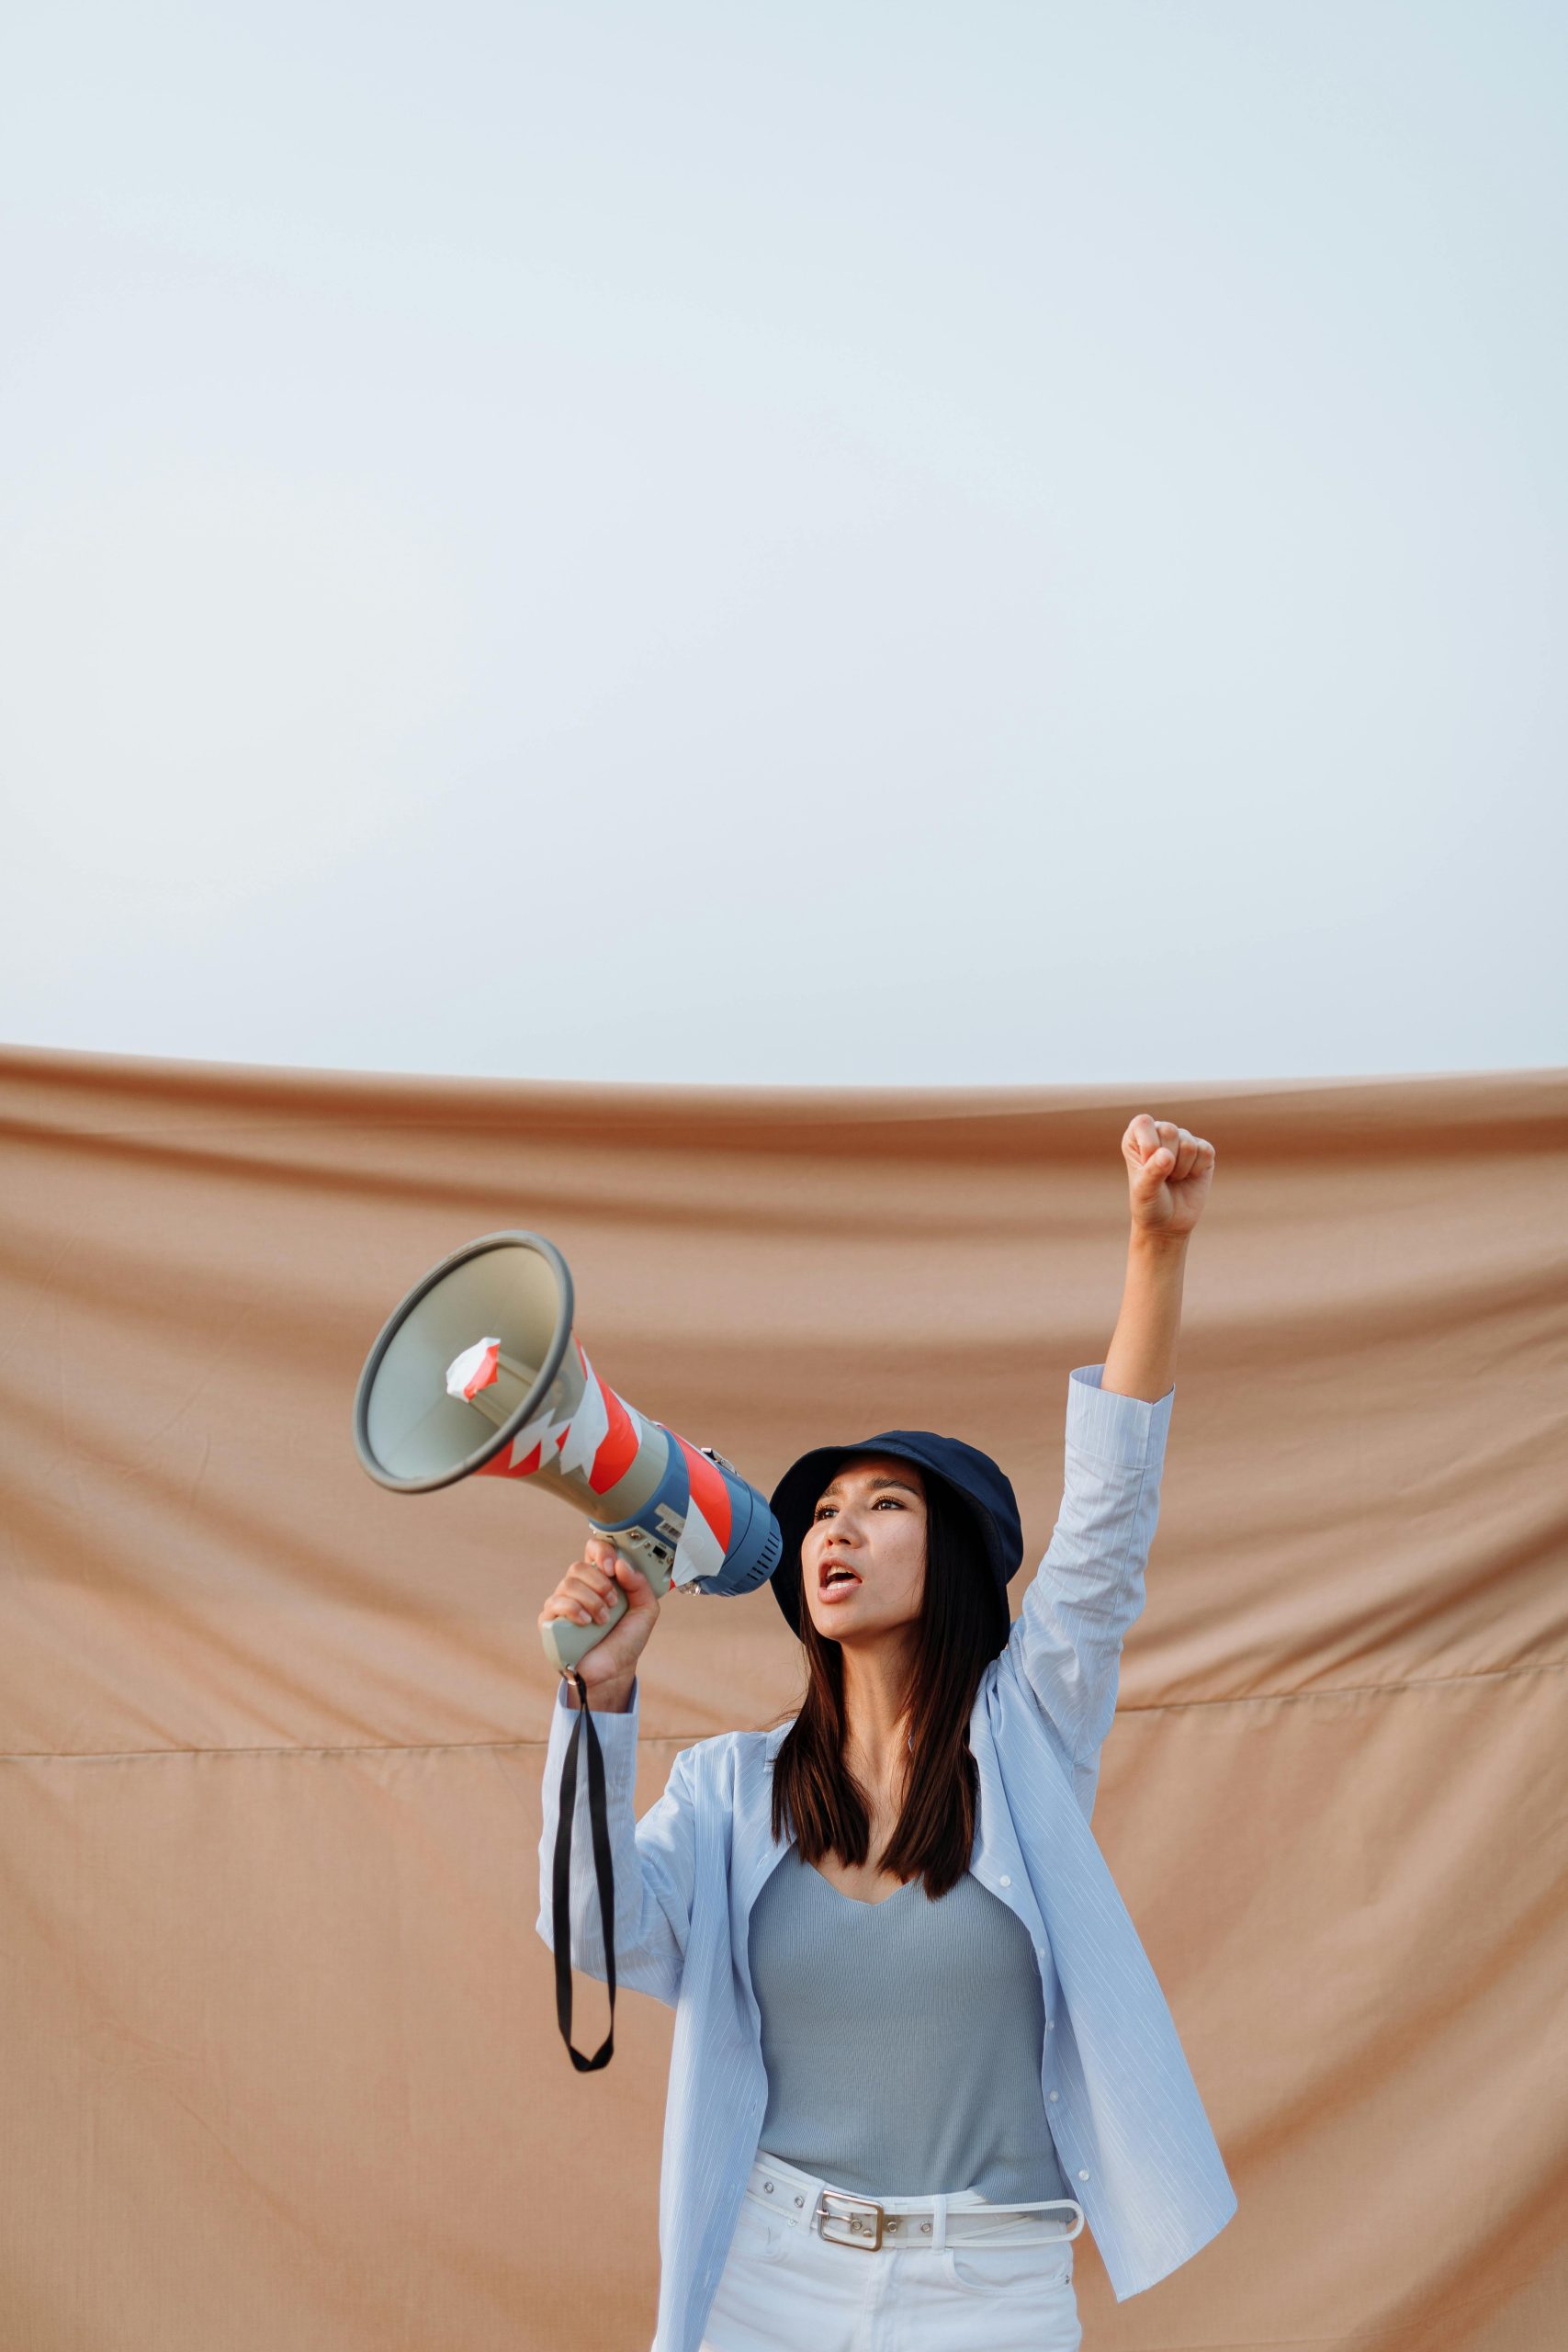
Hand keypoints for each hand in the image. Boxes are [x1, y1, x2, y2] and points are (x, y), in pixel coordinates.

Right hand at [539, 1534, 660, 1695]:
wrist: (614, 1671)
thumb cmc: (626, 1640)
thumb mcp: (645, 1610)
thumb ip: (640, 1584)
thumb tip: (621, 1564)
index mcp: (601, 1580)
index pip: (592, 1550)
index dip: (600, 1551)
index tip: (612, 1566)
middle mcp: (580, 1588)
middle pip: (579, 1566)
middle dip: (600, 1583)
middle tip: (613, 1602)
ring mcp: (563, 1603)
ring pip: (568, 1584)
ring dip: (591, 1601)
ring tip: (602, 1620)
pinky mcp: (550, 1621)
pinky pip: (555, 1603)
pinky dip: (574, 1610)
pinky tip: (586, 1623)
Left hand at [1121, 1113, 1215, 1240]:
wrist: (1169, 1222)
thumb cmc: (1149, 1204)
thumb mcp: (1144, 1191)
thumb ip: (1152, 1172)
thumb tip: (1167, 1155)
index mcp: (1137, 1137)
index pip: (1144, 1123)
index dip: (1149, 1145)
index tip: (1146, 1166)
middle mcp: (1159, 1133)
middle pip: (1169, 1130)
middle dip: (1167, 1160)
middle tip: (1162, 1177)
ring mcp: (1183, 1140)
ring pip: (1188, 1143)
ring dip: (1181, 1168)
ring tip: (1173, 1178)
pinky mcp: (1203, 1150)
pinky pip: (1206, 1152)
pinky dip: (1197, 1170)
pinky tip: (1189, 1177)